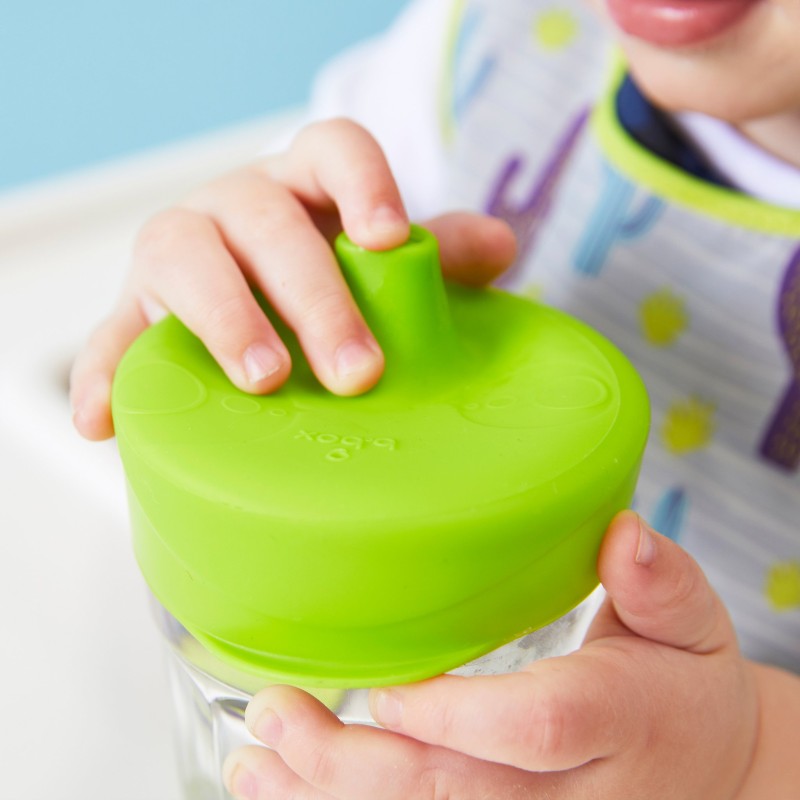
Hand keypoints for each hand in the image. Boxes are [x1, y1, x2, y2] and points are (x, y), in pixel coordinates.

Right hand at [70, 118, 515, 439]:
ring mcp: (179, 255)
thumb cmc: (328, 279)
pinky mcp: (135, 312)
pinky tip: (102, 421)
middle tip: (355, 372)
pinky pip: (109, 337)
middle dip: (313, 294)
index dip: (363, 182)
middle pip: (267, 222)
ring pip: (182, 256)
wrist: (254, 308)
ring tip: (264, 380)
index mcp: (306, 186)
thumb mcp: (382, 262)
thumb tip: (501, 246)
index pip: (332, 149)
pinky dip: (102, 374)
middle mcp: (237, 206)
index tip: (388, 238)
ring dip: (222, 317)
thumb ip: (440, 251)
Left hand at [222, 512, 765, 799]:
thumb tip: (623, 532)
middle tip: (274, 714)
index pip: (537, 729)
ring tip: (254, 759)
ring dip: (331, 796)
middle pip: (457, 790)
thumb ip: (657, 581)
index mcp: (616, 720)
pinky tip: (291, 789)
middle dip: (356, 762)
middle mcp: (569, 790)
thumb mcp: (687, 622)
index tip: (383, 688)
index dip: (458, 716)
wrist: (706, 767)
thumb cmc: (681, 684)